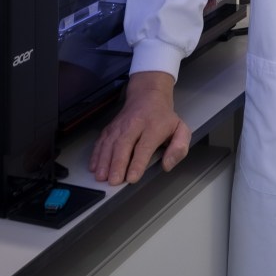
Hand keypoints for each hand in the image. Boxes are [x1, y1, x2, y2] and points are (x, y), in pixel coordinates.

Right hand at [89, 71, 190, 185]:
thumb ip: (179, 148)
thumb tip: (167, 165)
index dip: (137, 163)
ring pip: (110, 143)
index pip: (144, 146)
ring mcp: (120, 125)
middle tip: (114, 181)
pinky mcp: (110, 127)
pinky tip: (94, 166)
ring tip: (102, 177)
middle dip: (117, 164)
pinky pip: (101, 141)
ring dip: (104, 161)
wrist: (148, 94)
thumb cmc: (164, 117)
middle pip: (124, 145)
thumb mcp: (181, 129)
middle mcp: (135, 124)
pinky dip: (96, 154)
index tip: (131, 178)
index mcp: (154, 127)